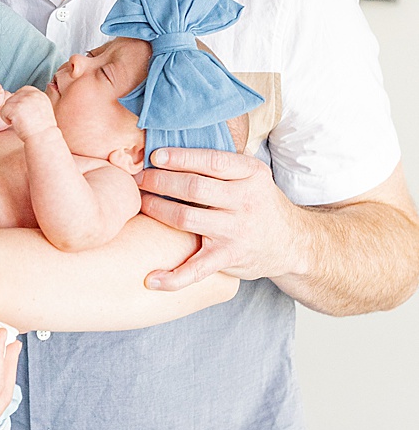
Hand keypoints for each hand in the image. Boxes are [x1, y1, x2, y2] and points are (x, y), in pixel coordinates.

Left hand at [0, 85, 54, 137]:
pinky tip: (16, 124)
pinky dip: (6, 119)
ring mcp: (23, 100)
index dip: (19, 103)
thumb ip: (32, 101)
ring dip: (10, 114)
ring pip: (7, 104)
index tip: (23, 113)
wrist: (43, 137)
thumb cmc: (41, 128)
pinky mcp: (15, 107)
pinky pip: (3, 111)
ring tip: (20, 122)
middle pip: (13, 97)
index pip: (22, 91)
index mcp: (39, 94)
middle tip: (22, 119)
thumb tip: (20, 98)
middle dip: (13, 109)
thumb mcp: (42, 109)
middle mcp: (31, 94)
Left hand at [137, 147, 303, 288]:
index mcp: (251, 174)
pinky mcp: (230, 257)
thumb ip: (220, 164)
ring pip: (186, 219)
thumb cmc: (258, 203)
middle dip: (158, 181)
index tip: (155, 156)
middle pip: (193, 188)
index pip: (212, 161)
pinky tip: (152, 279)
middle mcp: (246, 201)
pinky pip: (198, 269)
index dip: (181, 158)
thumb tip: (169, 149)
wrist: (293, 243)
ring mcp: (237, 231)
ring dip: (155, 209)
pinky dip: (174, 277)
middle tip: (136, 179)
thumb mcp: (250, 176)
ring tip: (138, 204)